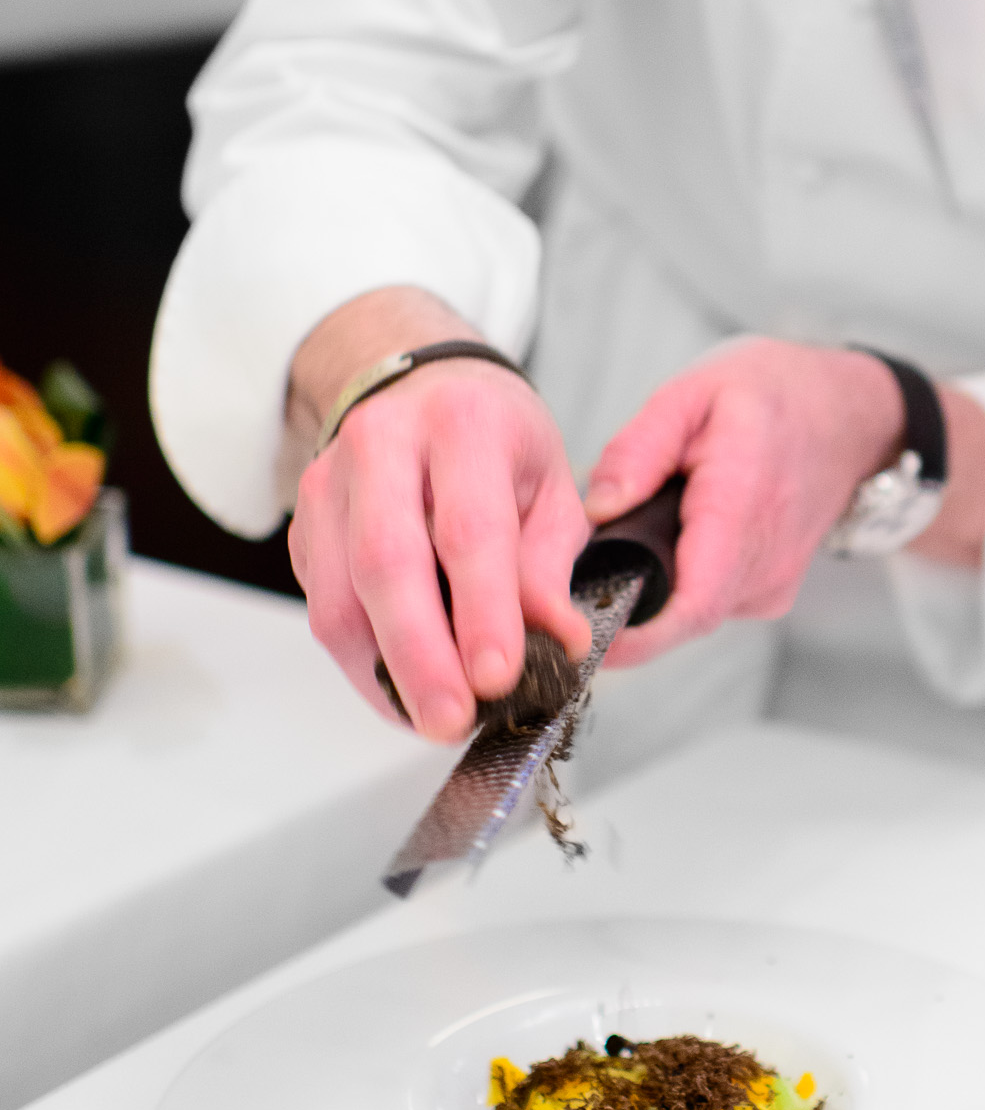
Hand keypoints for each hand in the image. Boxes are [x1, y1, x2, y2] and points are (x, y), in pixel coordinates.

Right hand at [286, 291, 591, 739]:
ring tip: (432, 720)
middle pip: (386, 562)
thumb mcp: (550, 485)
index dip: (482, 610)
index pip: (469, 528)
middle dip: (419, 655)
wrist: (418, 388)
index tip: (498, 678)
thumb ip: (551, 565)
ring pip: (338, 597)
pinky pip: (324, 610)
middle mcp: (384, 444)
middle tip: (450, 721)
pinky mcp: (303, 527)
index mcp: (463, 424)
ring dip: (385, 673)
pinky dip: (364, 663)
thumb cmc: (495, 440)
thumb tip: (557, 641)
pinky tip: (404, 690)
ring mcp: (330, 484)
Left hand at [582, 339, 984, 668]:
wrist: (849, 415)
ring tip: (644, 530)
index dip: (636, 635)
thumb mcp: (693, 393)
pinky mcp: (773, 591)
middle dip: (628, 604)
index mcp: (740, 499)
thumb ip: (639, 448)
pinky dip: (685, 579)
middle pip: (682, 615)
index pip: (692, 602)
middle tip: (584, 573)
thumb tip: (598, 508)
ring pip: (694, 611)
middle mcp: (764, 555)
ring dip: (657, 587)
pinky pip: (713, 602)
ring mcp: (773, 580)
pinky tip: (685, 537)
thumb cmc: (774, 395)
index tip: (589, 638)